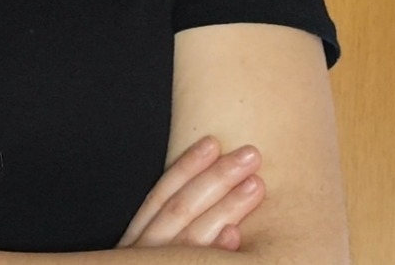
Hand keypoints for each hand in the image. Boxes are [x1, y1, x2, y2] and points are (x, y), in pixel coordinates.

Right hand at [117, 136, 265, 250]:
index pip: (161, 196)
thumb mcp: (158, 251)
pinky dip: (217, 251)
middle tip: (250, 156)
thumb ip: (177, 229)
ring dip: (226, 208)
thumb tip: (218, 202)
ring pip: (192, 236)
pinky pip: (195, 264)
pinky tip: (236, 235)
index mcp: (138, 240)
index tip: (212, 142)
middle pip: (179, 210)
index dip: (186, 167)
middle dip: (216, 179)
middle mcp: (145, 254)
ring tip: (256, 185)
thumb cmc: (165, 263)